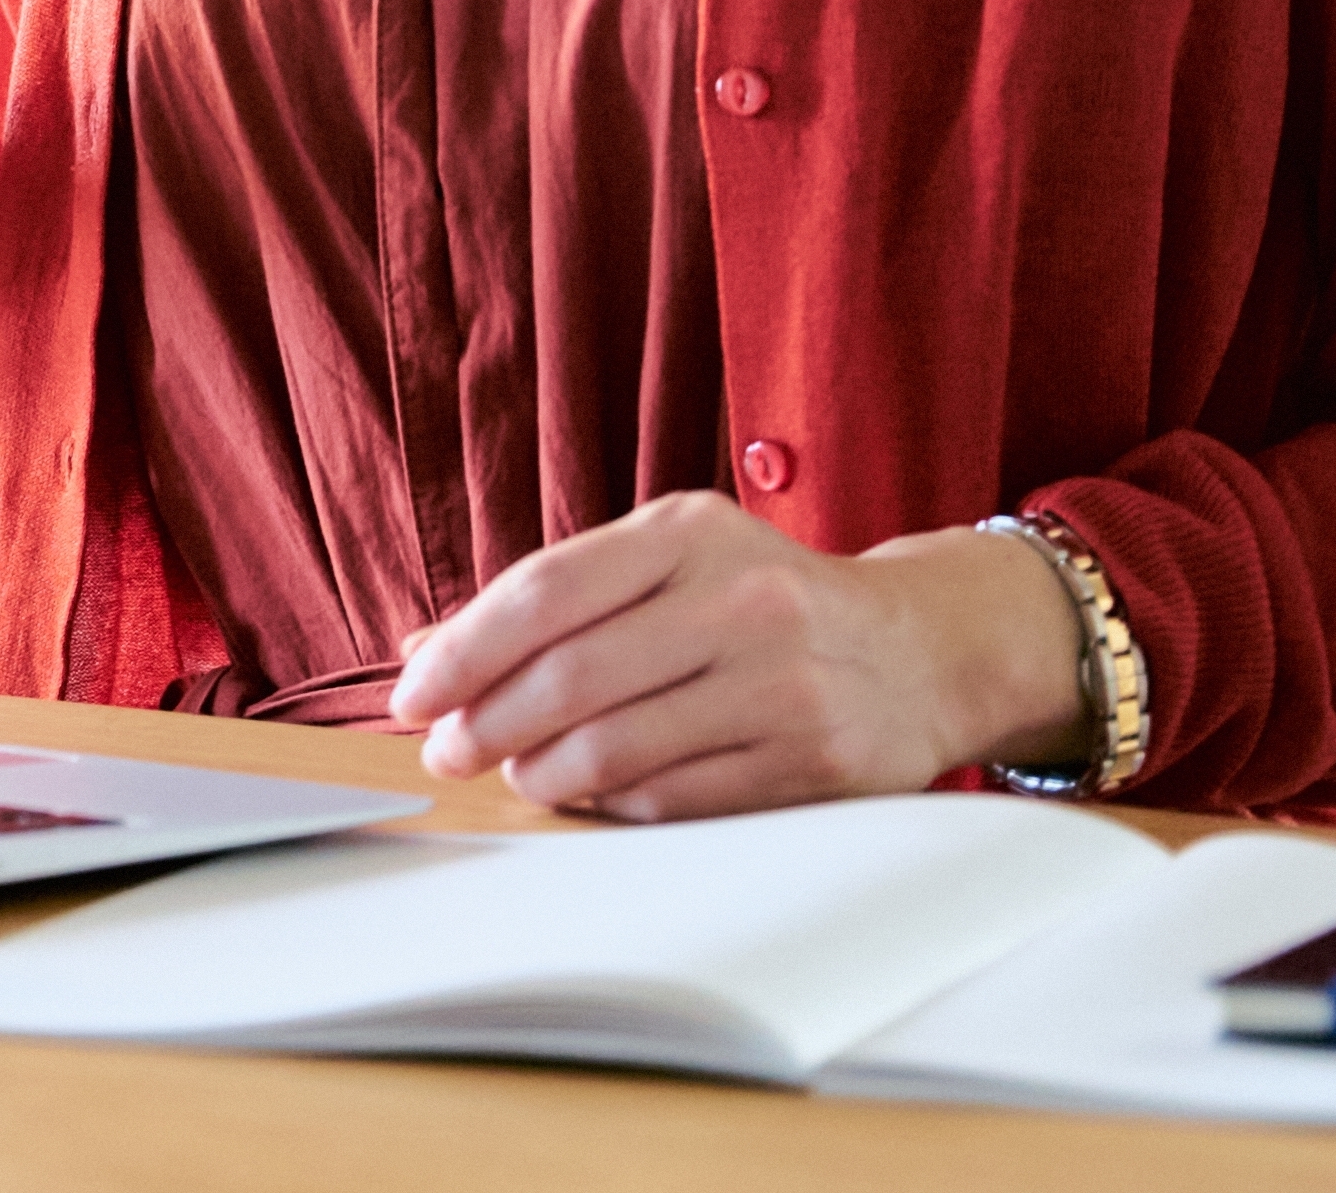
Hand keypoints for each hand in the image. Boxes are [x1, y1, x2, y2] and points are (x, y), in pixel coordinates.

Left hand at [381, 497, 1093, 818]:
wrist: (923, 649)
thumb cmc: (767, 601)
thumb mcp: (671, 560)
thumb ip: (555, 597)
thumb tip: (423, 646)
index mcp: (689, 531)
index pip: (545, 591)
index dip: (464, 650)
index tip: (412, 694)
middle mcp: (740, 599)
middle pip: (569, 676)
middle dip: (486, 724)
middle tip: (448, 752)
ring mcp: (783, 683)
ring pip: (615, 749)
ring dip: (541, 773)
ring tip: (518, 773)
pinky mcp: (813, 762)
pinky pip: (674, 799)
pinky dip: (615, 803)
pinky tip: (596, 792)